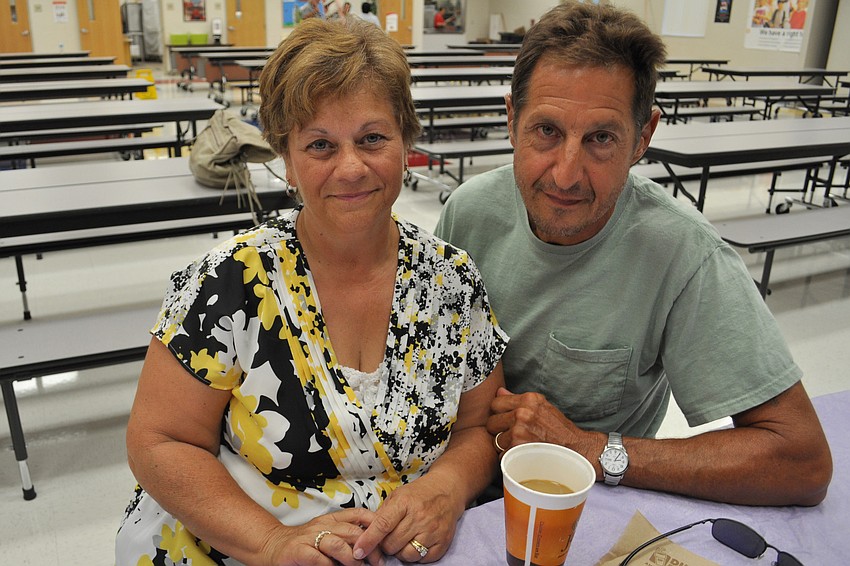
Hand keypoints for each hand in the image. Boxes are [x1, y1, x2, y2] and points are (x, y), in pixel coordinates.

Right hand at [261, 508, 384, 565]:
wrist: (272, 545)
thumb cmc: (303, 545)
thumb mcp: (327, 535)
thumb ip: (345, 538)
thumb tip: (372, 548)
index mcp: (332, 519)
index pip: (358, 514)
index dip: (374, 524)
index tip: (385, 539)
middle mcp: (322, 525)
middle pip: (351, 530)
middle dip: (367, 547)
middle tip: (375, 562)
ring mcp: (309, 537)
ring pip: (336, 542)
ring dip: (349, 557)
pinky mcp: (297, 551)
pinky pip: (317, 557)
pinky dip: (328, 565)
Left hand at [352, 473, 464, 562]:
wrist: (448, 489)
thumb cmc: (419, 493)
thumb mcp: (398, 495)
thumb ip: (382, 514)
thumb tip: (366, 533)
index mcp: (405, 502)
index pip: (383, 525)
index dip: (369, 540)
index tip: (358, 551)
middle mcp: (420, 516)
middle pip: (392, 544)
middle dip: (386, 544)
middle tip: (390, 536)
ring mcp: (433, 530)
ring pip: (407, 555)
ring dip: (401, 552)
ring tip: (404, 540)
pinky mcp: (443, 541)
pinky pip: (423, 559)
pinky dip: (417, 555)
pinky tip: (417, 542)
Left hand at [487, 387, 602, 464]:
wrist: (576, 449)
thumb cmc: (559, 429)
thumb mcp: (541, 407)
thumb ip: (518, 399)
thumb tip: (499, 391)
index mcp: (528, 399)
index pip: (495, 403)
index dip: (499, 413)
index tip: (506, 420)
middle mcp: (522, 413)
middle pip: (491, 422)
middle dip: (499, 430)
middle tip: (512, 435)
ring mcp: (519, 431)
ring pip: (496, 440)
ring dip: (505, 445)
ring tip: (520, 445)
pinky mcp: (518, 449)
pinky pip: (502, 455)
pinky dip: (510, 458)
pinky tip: (522, 455)